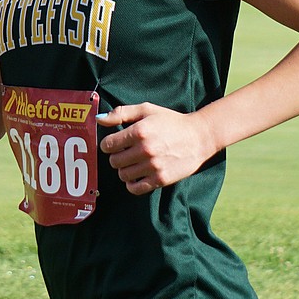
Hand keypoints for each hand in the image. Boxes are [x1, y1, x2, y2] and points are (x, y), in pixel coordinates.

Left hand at [97, 103, 217, 195]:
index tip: (115, 143)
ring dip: (124, 169)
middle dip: (116, 156)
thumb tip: (100, 121)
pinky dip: (132, 183)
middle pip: (114, 161)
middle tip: (125, 152)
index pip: (108, 145)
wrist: (198, 137)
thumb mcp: (147, 110)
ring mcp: (153, 166)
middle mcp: (145, 150)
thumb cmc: (171, 121)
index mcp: (139, 131)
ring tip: (133, 162)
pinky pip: (135, 188)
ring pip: (123, 175)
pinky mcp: (160, 179)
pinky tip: (137, 174)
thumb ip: (121, 113)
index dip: (109, 144)